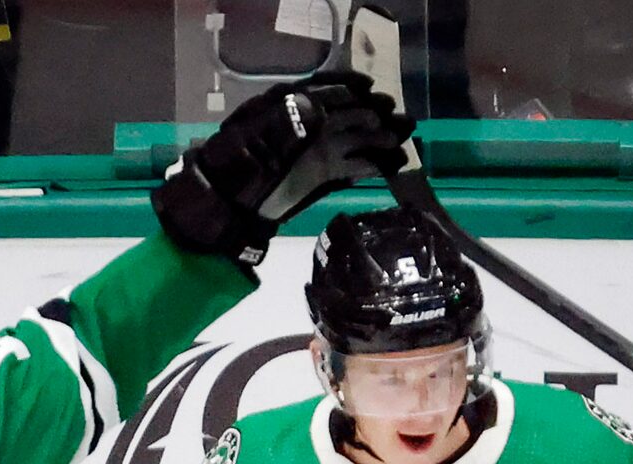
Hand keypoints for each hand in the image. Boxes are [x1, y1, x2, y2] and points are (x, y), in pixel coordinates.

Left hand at [154, 74, 414, 267]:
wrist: (226, 204)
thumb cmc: (239, 166)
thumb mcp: (260, 138)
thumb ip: (291, 121)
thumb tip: (320, 109)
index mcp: (291, 109)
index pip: (326, 92)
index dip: (351, 90)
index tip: (374, 92)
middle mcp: (307, 126)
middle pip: (347, 116)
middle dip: (376, 117)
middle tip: (404, 120)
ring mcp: (315, 152)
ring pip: (355, 141)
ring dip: (380, 141)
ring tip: (406, 140)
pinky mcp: (319, 176)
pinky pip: (350, 166)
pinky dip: (371, 165)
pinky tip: (392, 164)